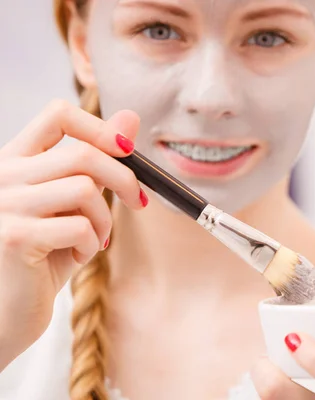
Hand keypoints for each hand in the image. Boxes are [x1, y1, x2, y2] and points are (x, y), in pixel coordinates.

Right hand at [0, 100, 144, 368]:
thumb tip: (130, 118)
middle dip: (125, 179)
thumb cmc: (44, 256)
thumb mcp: (72, 204)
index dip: (100, 126)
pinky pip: (79, 227)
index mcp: (17, 160)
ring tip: (96, 238)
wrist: (10, 310)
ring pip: (84, 189)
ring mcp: (4, 205)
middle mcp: (4, 176)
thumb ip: (95, 164)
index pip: (58, 114)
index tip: (127, 151)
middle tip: (139, 202)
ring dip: (105, 218)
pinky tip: (78, 256)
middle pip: (83, 154)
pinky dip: (91, 244)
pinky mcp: (14, 237)